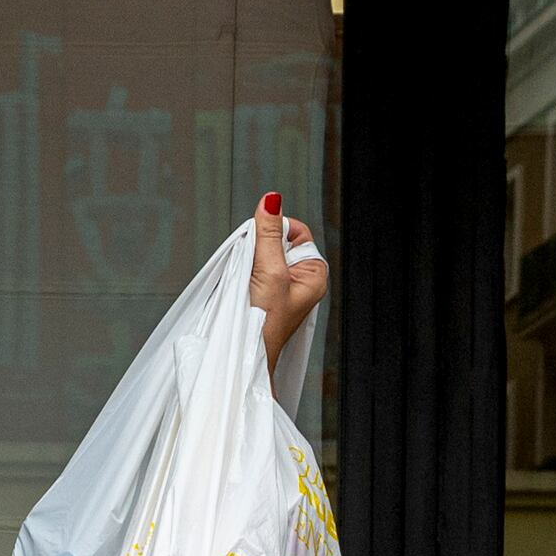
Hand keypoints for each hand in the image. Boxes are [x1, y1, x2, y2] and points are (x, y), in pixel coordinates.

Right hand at [248, 197, 328, 368]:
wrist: (244, 355)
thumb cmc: (264, 324)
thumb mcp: (270, 271)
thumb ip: (269, 234)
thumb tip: (272, 200)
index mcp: (313, 274)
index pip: (297, 232)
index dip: (277, 231)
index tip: (263, 245)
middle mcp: (300, 280)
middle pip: (277, 241)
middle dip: (260, 248)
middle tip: (254, 268)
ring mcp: (280, 289)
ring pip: (262, 256)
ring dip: (250, 261)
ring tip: (247, 281)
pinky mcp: (262, 295)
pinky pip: (252, 271)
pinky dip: (243, 274)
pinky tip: (242, 288)